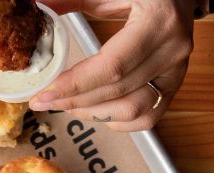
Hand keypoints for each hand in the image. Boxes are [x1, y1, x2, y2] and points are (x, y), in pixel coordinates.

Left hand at [31, 0, 193, 130]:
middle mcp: (172, 49)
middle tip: (45, 101)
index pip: (112, 67)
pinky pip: (148, 117)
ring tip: (69, 106)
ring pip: (134, 110)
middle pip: (117, 91)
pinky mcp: (175, 83)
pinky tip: (98, 111)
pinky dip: (120, 121)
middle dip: (75, 101)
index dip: (75, 85)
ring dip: (95, 114)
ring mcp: (177, 69)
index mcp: (157, 20)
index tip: (46, 94)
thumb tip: (36, 6)